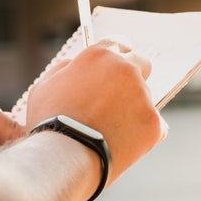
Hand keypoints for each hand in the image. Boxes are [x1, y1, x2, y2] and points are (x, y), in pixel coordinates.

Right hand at [25, 38, 165, 182]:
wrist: (64, 157)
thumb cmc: (49, 122)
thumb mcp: (44, 86)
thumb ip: (64, 69)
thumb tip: (74, 64)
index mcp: (100, 55)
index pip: (119, 43)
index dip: (117, 55)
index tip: (116, 66)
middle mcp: (126, 70)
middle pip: (142, 63)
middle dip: (134, 76)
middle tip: (120, 96)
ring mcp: (142, 96)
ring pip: (145, 98)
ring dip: (134, 109)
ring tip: (111, 131)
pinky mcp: (153, 123)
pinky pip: (155, 126)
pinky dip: (143, 135)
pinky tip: (123, 145)